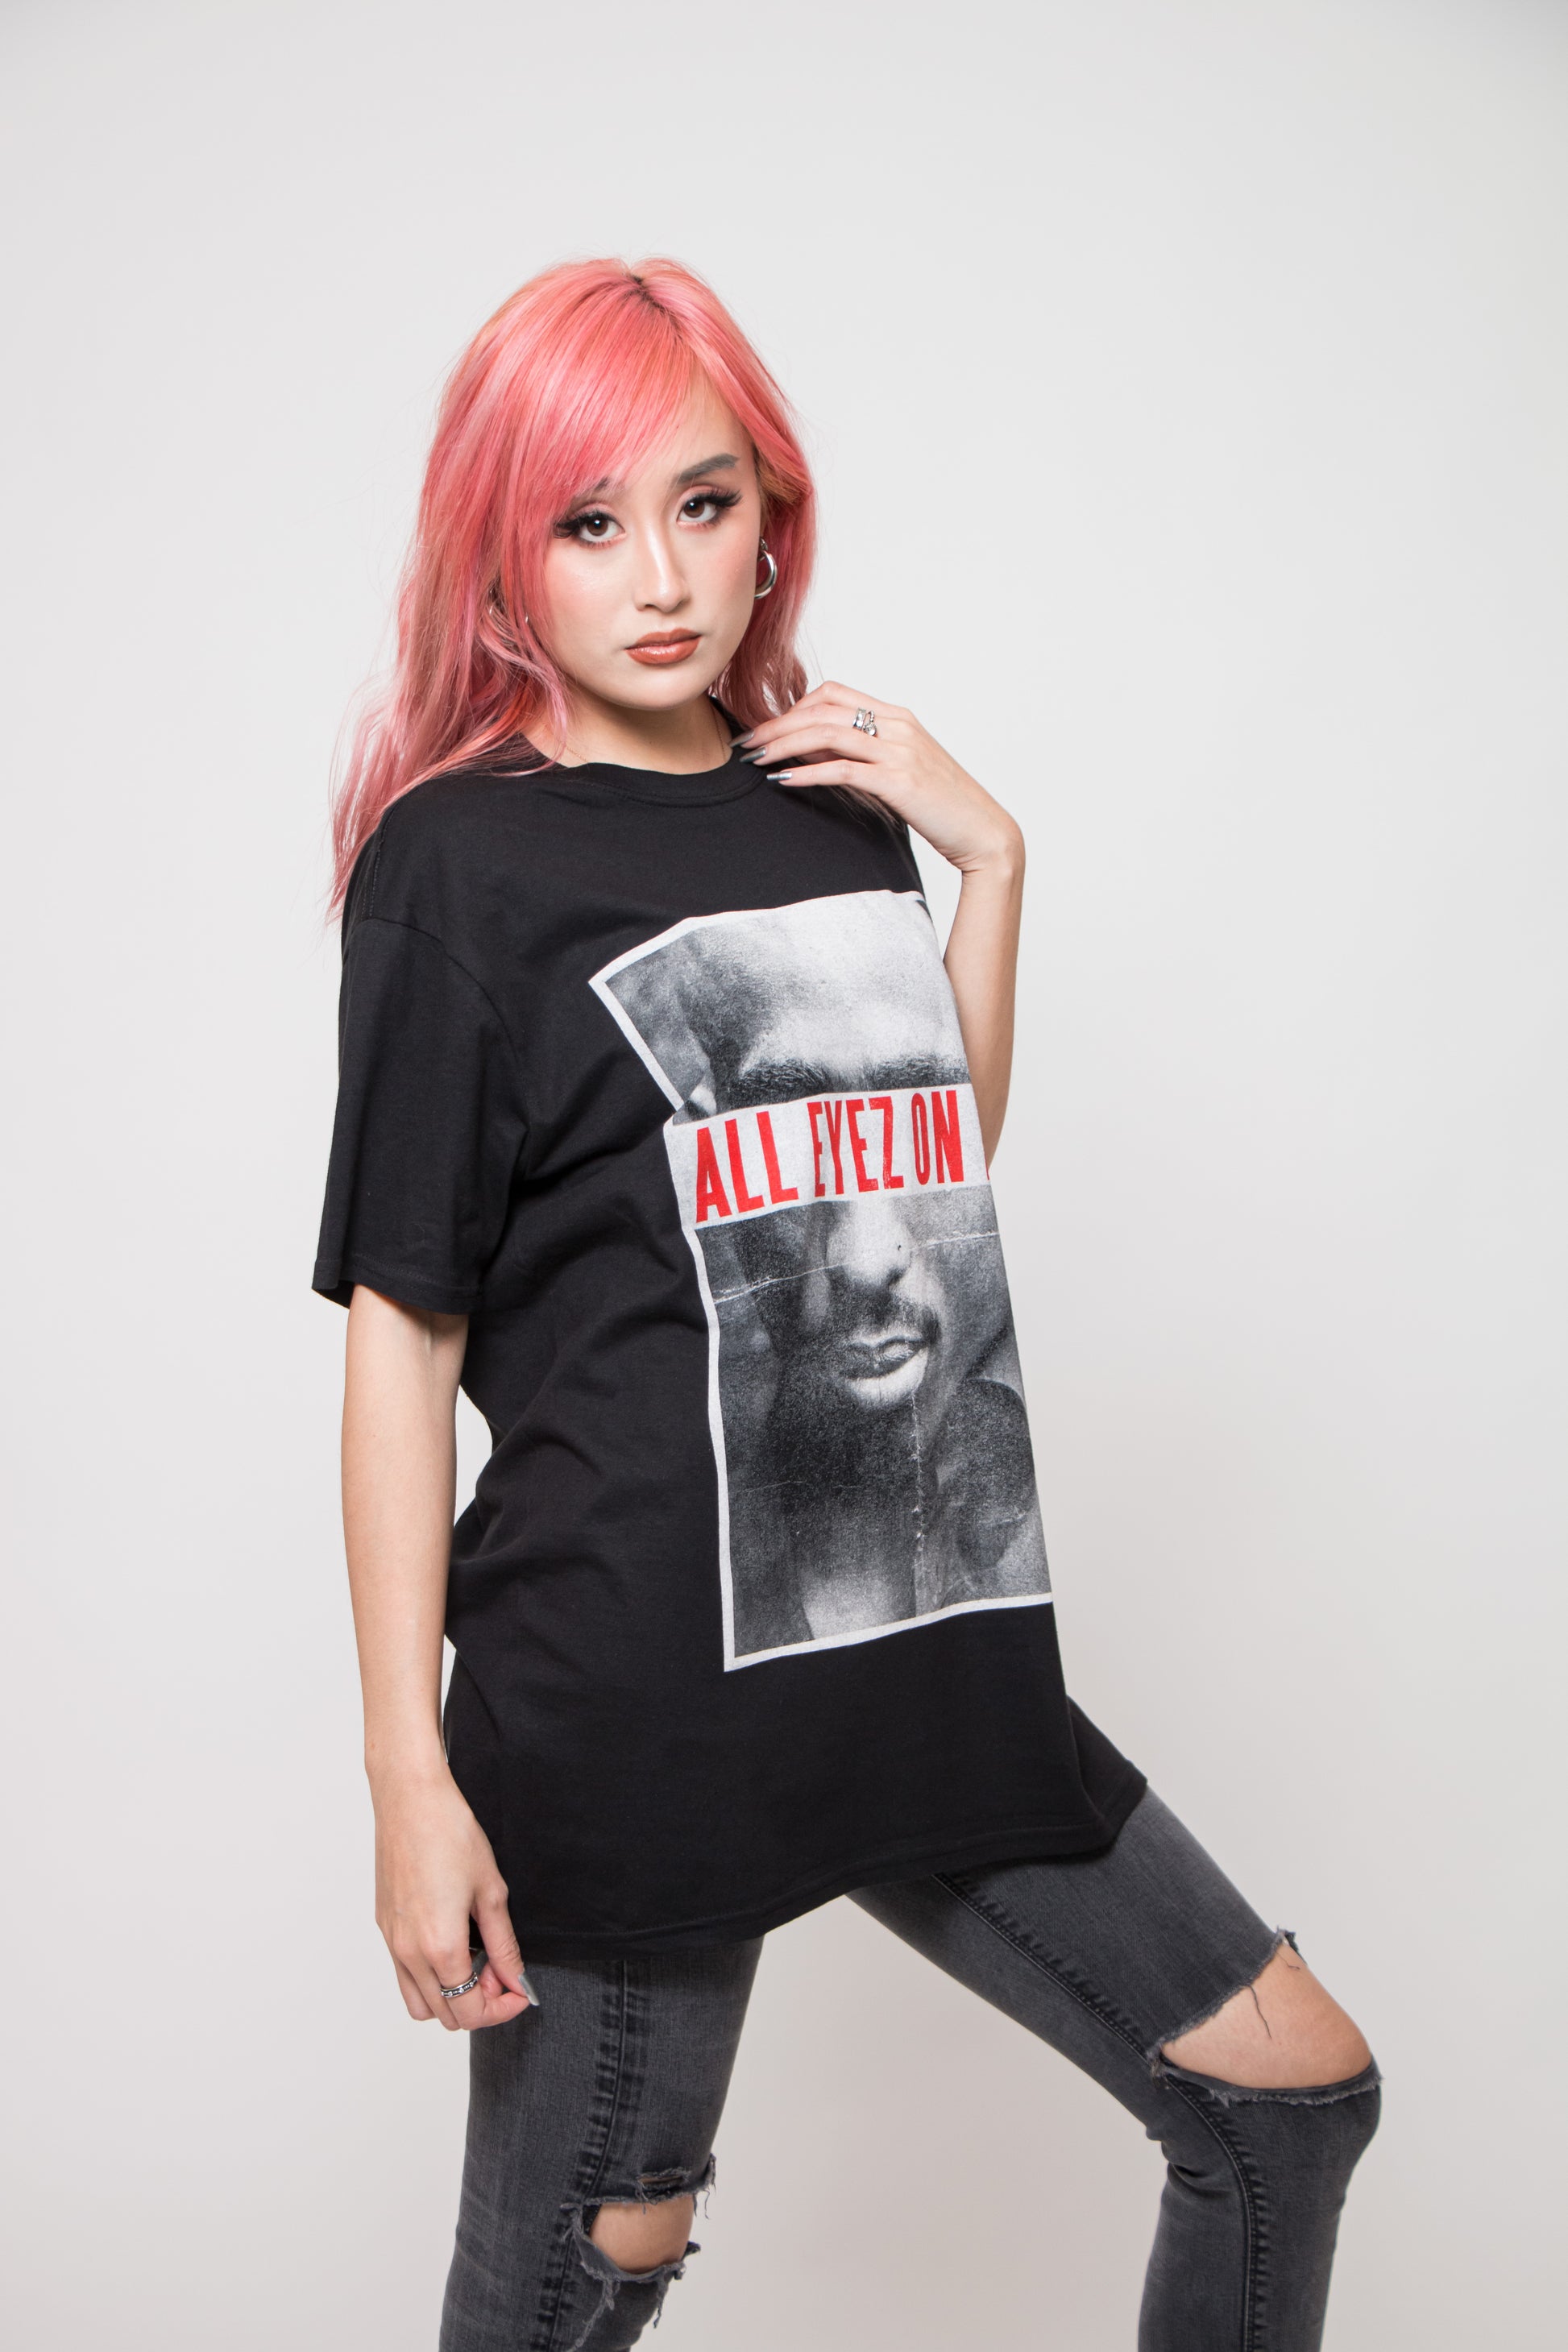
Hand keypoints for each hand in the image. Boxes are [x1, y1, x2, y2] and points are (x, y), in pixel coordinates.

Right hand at [371, 1764, 533, 2030]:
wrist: (410, 1799)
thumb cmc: (450, 1833)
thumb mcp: (491, 1891)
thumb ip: (504, 1944)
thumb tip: (516, 1979)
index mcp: (439, 1947)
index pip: (470, 2010)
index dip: (502, 2008)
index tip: (519, 1991)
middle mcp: (409, 1952)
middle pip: (444, 2015)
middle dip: (479, 2005)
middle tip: (501, 1973)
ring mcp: (392, 1941)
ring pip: (418, 2003)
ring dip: (450, 1999)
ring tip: (476, 1962)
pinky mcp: (384, 1927)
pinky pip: (403, 1975)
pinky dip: (429, 1979)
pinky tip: (453, 1945)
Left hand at [738, 682, 1022, 875]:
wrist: (984, 832)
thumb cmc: (943, 806)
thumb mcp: (899, 772)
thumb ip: (861, 757)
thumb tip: (812, 753)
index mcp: (898, 717)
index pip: (833, 693)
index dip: (793, 707)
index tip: (767, 729)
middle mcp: (898, 726)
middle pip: (823, 707)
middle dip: (777, 722)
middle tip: (747, 743)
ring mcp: (900, 751)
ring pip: (827, 732)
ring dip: (784, 743)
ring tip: (756, 759)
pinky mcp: (899, 781)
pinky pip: (842, 769)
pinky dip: (807, 772)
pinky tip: (783, 781)